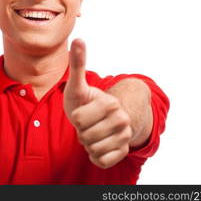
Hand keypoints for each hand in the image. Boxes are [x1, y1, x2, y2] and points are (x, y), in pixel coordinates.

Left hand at [63, 39, 131, 168]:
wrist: (98, 119)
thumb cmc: (84, 101)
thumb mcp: (77, 84)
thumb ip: (78, 63)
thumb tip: (78, 39)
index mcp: (111, 103)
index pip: (79, 120)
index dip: (76, 118)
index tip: (84, 111)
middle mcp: (122, 120)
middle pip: (86, 136)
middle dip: (81, 131)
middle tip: (88, 123)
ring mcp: (124, 137)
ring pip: (93, 149)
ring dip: (87, 143)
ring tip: (92, 133)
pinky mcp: (123, 152)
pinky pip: (101, 161)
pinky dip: (94, 156)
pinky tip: (98, 145)